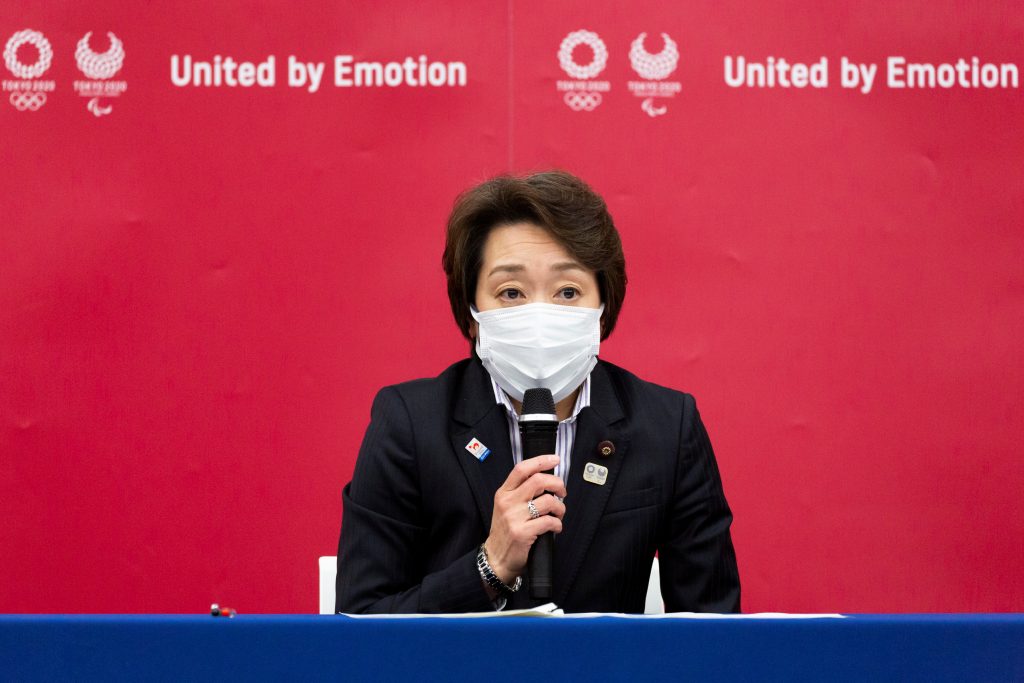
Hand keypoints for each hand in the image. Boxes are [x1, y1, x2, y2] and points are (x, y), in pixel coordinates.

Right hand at [483, 454, 566, 585]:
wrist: (496, 558)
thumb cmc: (505, 531)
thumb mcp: (506, 507)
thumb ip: (521, 492)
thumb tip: (547, 479)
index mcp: (503, 493)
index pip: (522, 468)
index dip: (541, 461)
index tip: (556, 459)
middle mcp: (507, 502)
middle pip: (538, 480)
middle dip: (557, 484)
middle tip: (562, 492)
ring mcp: (514, 517)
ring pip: (547, 501)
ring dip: (560, 507)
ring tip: (559, 514)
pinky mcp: (522, 532)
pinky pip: (549, 521)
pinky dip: (558, 524)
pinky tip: (555, 528)